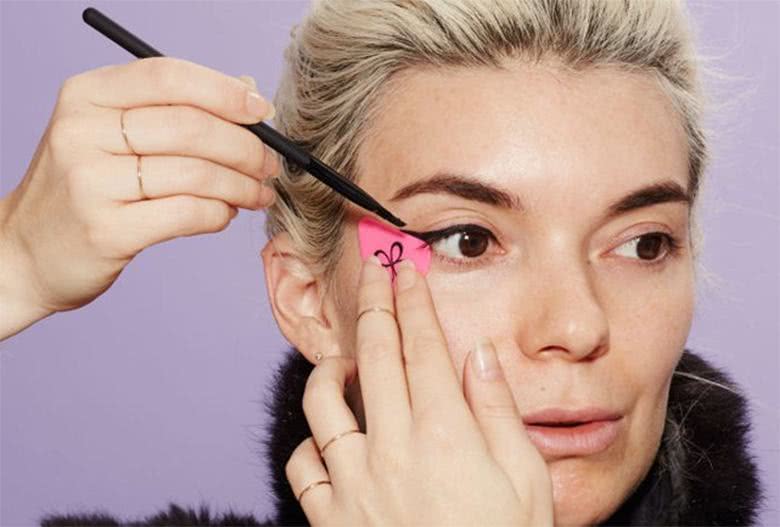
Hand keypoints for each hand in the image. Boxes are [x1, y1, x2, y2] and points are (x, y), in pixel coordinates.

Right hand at [0, 57, 278, 320]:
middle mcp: (83, 133)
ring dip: (242, 185)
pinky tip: (224, 213)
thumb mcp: (112, 133)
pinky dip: (219, 213)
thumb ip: (175, 107)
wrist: (27, 252)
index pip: (169, 78)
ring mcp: (91, 183)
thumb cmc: (86, 187)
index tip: (263, 110)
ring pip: (197, 173)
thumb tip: (247, 87)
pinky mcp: (108, 230)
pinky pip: (188, 213)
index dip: (226, 91)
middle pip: (191, 127)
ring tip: (258, 193)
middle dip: (247, 147)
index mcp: (87, 96)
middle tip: (271, 164)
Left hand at [285, 257, 553, 525]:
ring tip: (343, 359)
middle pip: (375, 355)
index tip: (405, 268)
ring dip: (330, 368)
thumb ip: (496, 412)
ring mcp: (354, 483)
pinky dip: (310, 443)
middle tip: (372, 270)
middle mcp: (391, 448)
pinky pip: (303, 466)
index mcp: (444, 434)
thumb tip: (477, 355)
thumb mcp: (526, 480)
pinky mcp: (331, 518)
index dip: (412, 300)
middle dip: (373, 303)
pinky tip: (328, 440)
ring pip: (322, 402)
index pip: (422, 347)